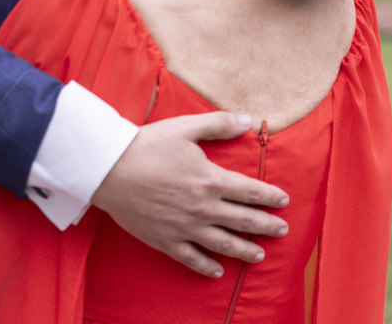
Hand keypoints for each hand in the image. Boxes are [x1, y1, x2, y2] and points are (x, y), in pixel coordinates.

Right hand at [91, 111, 289, 277]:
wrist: (108, 169)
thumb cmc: (146, 146)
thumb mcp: (184, 128)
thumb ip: (218, 125)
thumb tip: (248, 121)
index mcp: (211, 180)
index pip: (252, 192)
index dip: (271, 197)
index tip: (283, 201)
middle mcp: (204, 208)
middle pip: (244, 221)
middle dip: (267, 226)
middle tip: (282, 229)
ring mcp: (186, 227)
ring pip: (224, 244)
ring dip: (245, 250)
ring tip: (259, 255)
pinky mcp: (166, 240)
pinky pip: (191, 258)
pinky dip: (207, 266)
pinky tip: (217, 270)